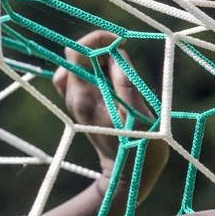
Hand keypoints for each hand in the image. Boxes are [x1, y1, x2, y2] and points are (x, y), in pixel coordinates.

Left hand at [52, 30, 169, 202]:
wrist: (127, 176)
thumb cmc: (141, 147)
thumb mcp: (140, 113)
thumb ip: (125, 80)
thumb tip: (114, 53)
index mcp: (85, 97)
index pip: (76, 51)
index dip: (98, 38)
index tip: (121, 43)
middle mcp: (74, 98)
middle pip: (75, 55)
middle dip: (100, 49)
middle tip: (124, 62)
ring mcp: (75, 104)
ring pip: (76, 66)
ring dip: (98, 61)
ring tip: (121, 72)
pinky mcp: (80, 108)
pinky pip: (80, 78)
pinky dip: (95, 72)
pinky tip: (114, 81)